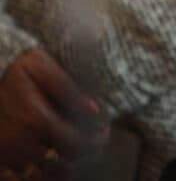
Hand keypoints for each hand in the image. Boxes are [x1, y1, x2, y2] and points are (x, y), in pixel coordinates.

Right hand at [0, 50, 107, 176]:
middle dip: (85, 154)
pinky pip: (24, 179)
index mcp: (33, 118)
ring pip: (45, 174)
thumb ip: (66, 86)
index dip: (94, 141)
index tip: (104, 132)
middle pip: (62, 163)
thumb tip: (95, 109)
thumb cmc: (19, 75)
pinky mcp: (1, 162)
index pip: (73, 143)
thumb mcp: (39, 66)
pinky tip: (57, 162)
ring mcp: (8, 155)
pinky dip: (44, 175)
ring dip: (66, 166)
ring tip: (80, 151)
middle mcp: (19, 142)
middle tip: (97, 143)